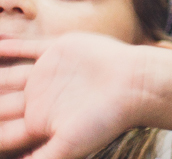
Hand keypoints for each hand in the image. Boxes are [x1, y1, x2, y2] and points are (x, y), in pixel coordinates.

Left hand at [0, 34, 154, 158]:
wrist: (137, 84)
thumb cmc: (107, 118)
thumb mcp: (67, 147)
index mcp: (39, 122)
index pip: (0, 131)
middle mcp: (39, 99)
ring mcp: (47, 73)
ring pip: (5, 74)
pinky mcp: (58, 50)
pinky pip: (24, 47)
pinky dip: (6, 46)